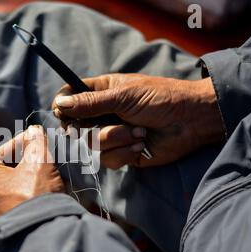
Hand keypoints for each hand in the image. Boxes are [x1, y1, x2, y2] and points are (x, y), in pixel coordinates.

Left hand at [0, 125, 63, 217]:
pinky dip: (18, 182)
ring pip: (1, 178)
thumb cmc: (36, 196)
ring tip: (38, 161)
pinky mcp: (2, 218)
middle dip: (12, 149)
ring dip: (17, 166)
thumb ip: (35, 141)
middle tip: (31, 143)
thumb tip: (34, 132)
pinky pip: (6, 193)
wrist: (44, 235)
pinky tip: (37, 180)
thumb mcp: (39, 161)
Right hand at [52, 74, 223, 168]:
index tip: (62, 114)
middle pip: (74, 125)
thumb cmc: (160, 99)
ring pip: (91, 145)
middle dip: (88, 128)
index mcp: (101, 92)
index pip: (70, 97)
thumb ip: (90, 102)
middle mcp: (102, 114)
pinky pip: (107, 159)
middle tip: (97, 127)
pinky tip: (140, 144)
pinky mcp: (121, 153)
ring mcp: (111, 134)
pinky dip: (124, 152)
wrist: (191, 122)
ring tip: (137, 131)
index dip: (63, 106)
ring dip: (115, 139)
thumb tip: (60, 104)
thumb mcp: (123, 96)